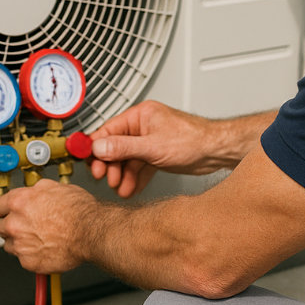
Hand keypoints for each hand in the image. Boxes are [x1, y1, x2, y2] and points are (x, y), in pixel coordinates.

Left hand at [0, 180, 95, 273]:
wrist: (91, 232)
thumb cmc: (79, 211)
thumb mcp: (56, 188)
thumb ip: (37, 191)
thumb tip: (33, 191)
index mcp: (19, 202)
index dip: (7, 208)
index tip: (10, 212)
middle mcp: (15, 223)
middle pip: (2, 226)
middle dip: (14, 226)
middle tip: (30, 226)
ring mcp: (20, 244)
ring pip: (11, 245)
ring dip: (21, 242)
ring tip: (40, 238)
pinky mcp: (28, 262)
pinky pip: (23, 259)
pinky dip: (32, 256)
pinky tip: (45, 248)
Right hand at [87, 100, 215, 198]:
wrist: (216, 151)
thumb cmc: (193, 139)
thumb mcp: (152, 146)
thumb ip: (123, 147)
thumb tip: (99, 146)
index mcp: (141, 116)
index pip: (109, 130)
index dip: (96, 147)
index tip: (87, 162)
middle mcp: (144, 127)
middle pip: (116, 147)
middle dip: (110, 165)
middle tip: (106, 179)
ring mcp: (150, 141)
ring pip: (128, 160)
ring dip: (122, 175)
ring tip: (121, 189)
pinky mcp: (158, 154)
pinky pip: (140, 166)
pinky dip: (135, 178)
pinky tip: (132, 189)